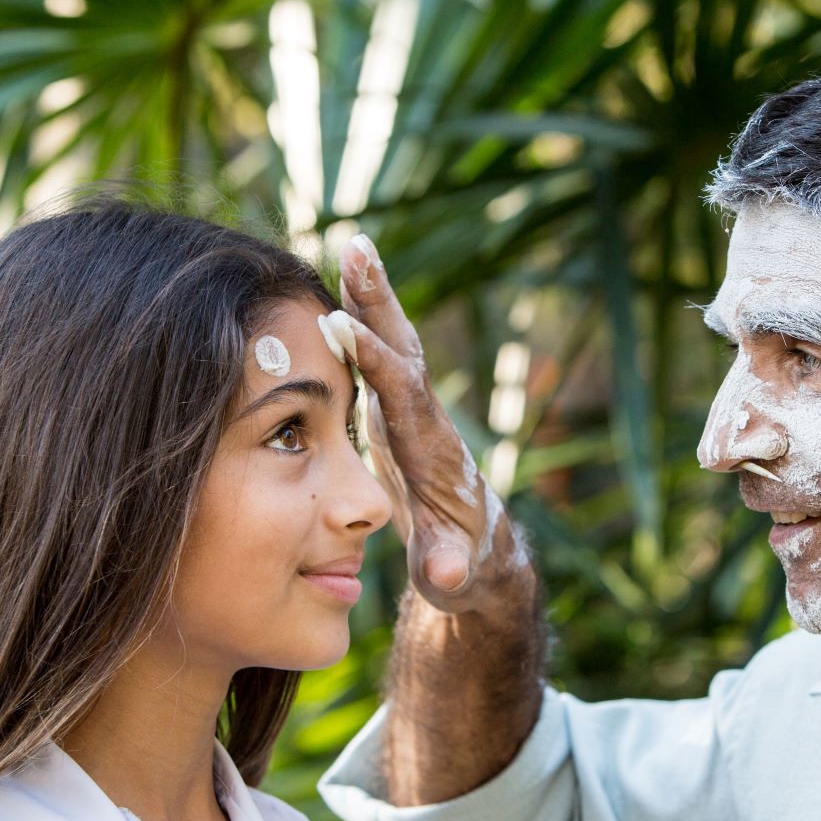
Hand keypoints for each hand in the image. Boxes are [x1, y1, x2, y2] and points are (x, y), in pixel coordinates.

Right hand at [331, 233, 530, 612]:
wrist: (479, 555)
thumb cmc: (460, 563)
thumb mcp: (450, 573)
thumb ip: (446, 568)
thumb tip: (450, 575)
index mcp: (431, 450)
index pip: (402, 393)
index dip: (373, 359)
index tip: (340, 322)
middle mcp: (426, 420)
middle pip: (403, 349)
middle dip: (379, 301)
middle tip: (359, 248)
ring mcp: (414, 413)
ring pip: (394, 345)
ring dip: (372, 298)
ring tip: (355, 246)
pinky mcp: (399, 415)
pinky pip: (380, 359)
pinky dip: (363, 323)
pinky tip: (342, 291)